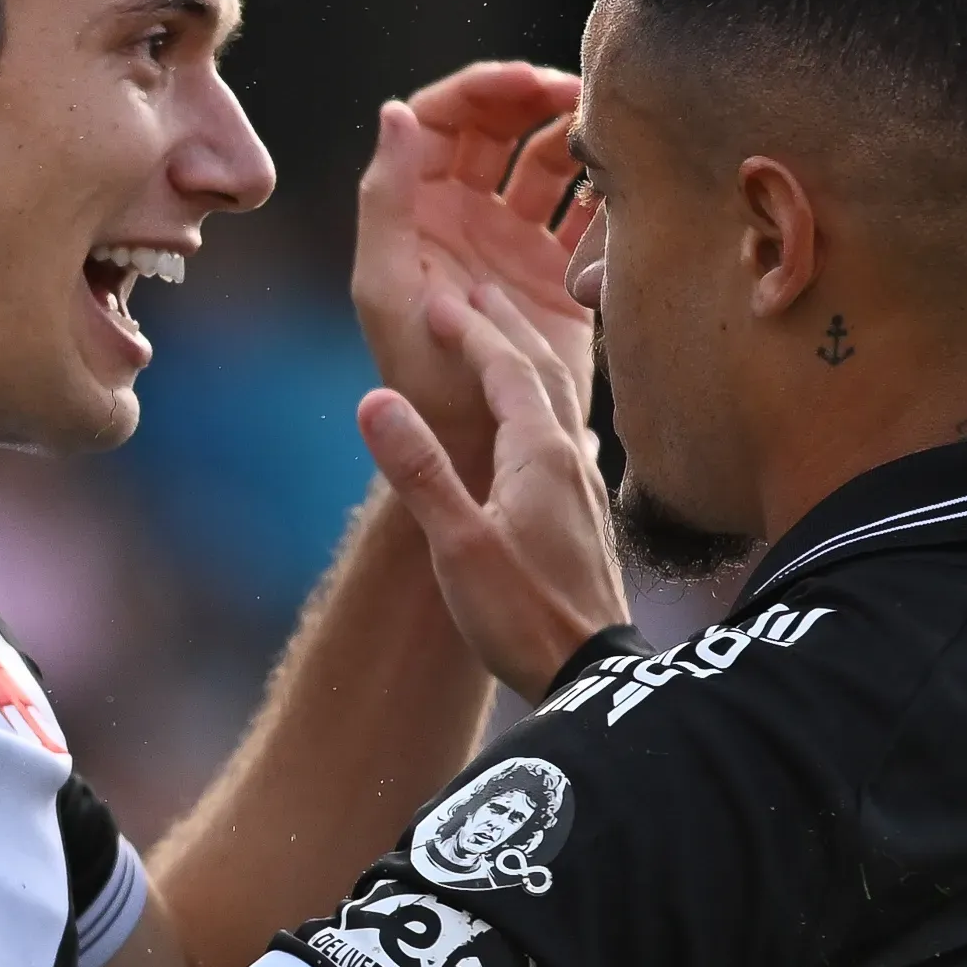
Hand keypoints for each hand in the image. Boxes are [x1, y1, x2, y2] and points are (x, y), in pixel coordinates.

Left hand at [351, 62, 593, 492]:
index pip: (446, 119)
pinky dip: (605, 189)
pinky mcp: (558, 268)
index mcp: (418, 207)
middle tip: (580, 93)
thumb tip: (397, 111)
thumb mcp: (387, 285)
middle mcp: (467, 212)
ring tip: (609, 132)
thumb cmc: (420, 372)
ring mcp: (515, 238)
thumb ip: (386, 199)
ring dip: (575, 136)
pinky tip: (625, 181)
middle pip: (500, 126)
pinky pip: (586, 212)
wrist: (479, 442)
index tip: (529, 80)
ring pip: (547, 160)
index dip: (484, 88)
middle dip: (535, 98)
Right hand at [359, 283, 627, 698]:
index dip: (470, 330)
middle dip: (507, 327)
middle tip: (478, 292)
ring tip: (504, 340)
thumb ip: (419, 469)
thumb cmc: (523, 615)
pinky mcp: (583, 514)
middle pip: (542, 371)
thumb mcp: (458, 544)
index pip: (504, 368)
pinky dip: (541, 401)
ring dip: (528, 360)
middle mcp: (569, 458)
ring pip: (559, 400)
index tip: (438, 300)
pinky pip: (562, 431)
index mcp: (539, 453)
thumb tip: (375, 399)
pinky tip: (539, 422)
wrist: (591, 674)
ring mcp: (582, 486)